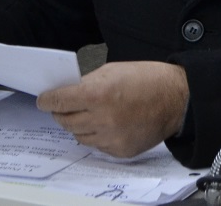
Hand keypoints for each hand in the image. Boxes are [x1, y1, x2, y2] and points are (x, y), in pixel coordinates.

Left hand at [37, 62, 188, 157]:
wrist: (176, 98)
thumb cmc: (147, 78)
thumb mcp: (112, 70)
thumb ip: (87, 82)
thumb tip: (67, 91)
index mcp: (97, 94)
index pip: (59, 101)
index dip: (47, 100)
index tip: (43, 100)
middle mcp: (101, 119)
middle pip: (65, 121)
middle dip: (60, 113)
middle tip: (63, 108)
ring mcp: (111, 137)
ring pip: (79, 136)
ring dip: (78, 125)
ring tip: (87, 115)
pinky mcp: (120, 150)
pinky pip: (98, 145)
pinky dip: (96, 135)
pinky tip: (105, 124)